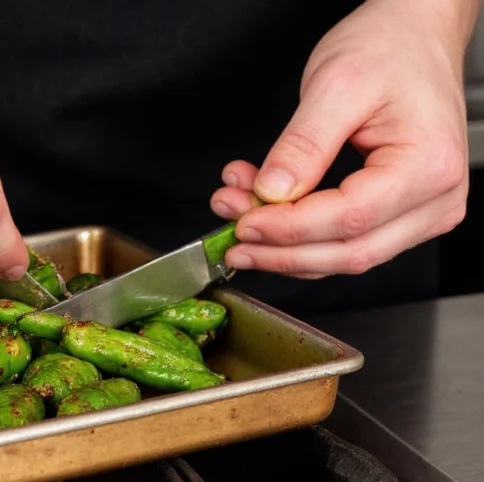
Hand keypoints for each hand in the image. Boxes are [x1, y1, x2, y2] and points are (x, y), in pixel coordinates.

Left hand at [209, 0, 474, 278]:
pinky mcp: (401, 217)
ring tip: (237, 215)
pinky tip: (262, 211)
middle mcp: (436, 200)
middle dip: (279, 248)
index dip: (287, 229)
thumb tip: (271, 195)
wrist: (412, 38)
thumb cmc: (388, 50)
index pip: (348, 219)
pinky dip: (297, 236)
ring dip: (282, 246)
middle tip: (231, 235)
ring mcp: (422, 214)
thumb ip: (302, 146)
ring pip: (342, 256)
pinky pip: (344, 241)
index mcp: (429, 166)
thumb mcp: (336, 85)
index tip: (243, 222)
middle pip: (347, 252)